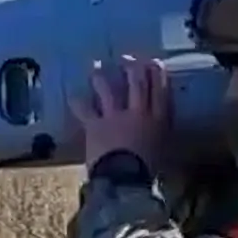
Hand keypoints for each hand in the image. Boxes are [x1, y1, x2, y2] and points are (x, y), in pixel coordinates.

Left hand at [68, 54, 172, 168]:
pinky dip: (78, 102)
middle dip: (133, 68)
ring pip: (109, 89)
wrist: (125, 180)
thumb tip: (159, 132)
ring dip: (102, 77)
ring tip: (97, 67)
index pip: (160, 92)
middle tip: (127, 57)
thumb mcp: (163, 153)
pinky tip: (73, 95)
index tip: (156, 63)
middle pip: (137, 84)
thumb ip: (161, 137)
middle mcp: (137, 113)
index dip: (159, 75)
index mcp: (157, 121)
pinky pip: (84, 109)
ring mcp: (114, 117)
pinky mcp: (96, 124)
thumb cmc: (148, 172)